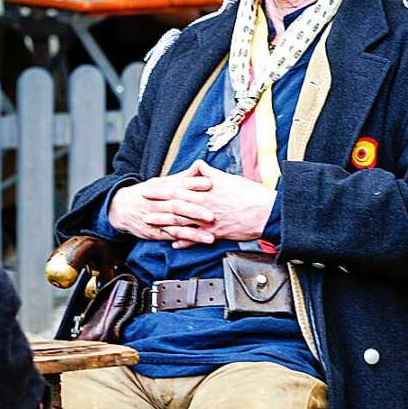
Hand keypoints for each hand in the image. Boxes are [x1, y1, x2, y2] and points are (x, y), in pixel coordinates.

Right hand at [108, 173, 215, 244]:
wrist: (120, 207)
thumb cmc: (145, 194)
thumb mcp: (160, 182)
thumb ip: (181, 177)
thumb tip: (200, 166)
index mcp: (160, 188)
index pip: (177, 185)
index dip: (193, 184)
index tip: (209, 183)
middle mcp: (157, 203)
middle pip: (177, 206)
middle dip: (194, 211)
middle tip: (212, 215)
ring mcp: (155, 219)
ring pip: (175, 224)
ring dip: (193, 232)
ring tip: (210, 236)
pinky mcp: (154, 232)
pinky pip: (171, 236)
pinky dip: (183, 240)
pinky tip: (196, 242)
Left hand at [146, 161, 275, 248]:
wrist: (266, 212)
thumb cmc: (250, 194)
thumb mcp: (228, 178)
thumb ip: (210, 173)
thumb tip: (199, 166)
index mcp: (207, 190)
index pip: (179, 188)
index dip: (162, 188)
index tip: (149, 186)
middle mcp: (205, 204)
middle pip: (175, 203)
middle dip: (157, 203)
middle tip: (141, 202)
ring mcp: (209, 220)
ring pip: (182, 221)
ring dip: (164, 222)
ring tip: (150, 222)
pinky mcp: (216, 232)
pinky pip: (197, 238)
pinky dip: (184, 240)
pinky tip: (173, 242)